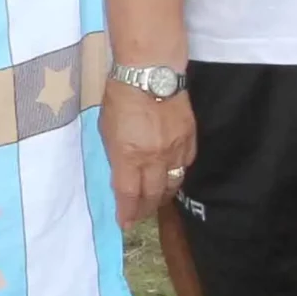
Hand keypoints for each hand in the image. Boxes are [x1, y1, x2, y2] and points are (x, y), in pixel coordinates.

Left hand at [102, 78, 194, 226]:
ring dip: (163, 195)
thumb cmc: (120, 96)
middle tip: (139, 215)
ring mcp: (175, 149)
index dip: (127, 213)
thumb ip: (116, 155)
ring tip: (156, 200)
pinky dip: (177, 174)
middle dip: (145, 209)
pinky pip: (185, 165)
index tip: (124, 223)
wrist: (151, 72)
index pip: (129, 195)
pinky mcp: (190, 139)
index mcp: (129, 156)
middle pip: (153, 194)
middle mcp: (154, 158)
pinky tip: (171, 176)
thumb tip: (122, 173)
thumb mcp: (106, 129)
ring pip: (173, 183)